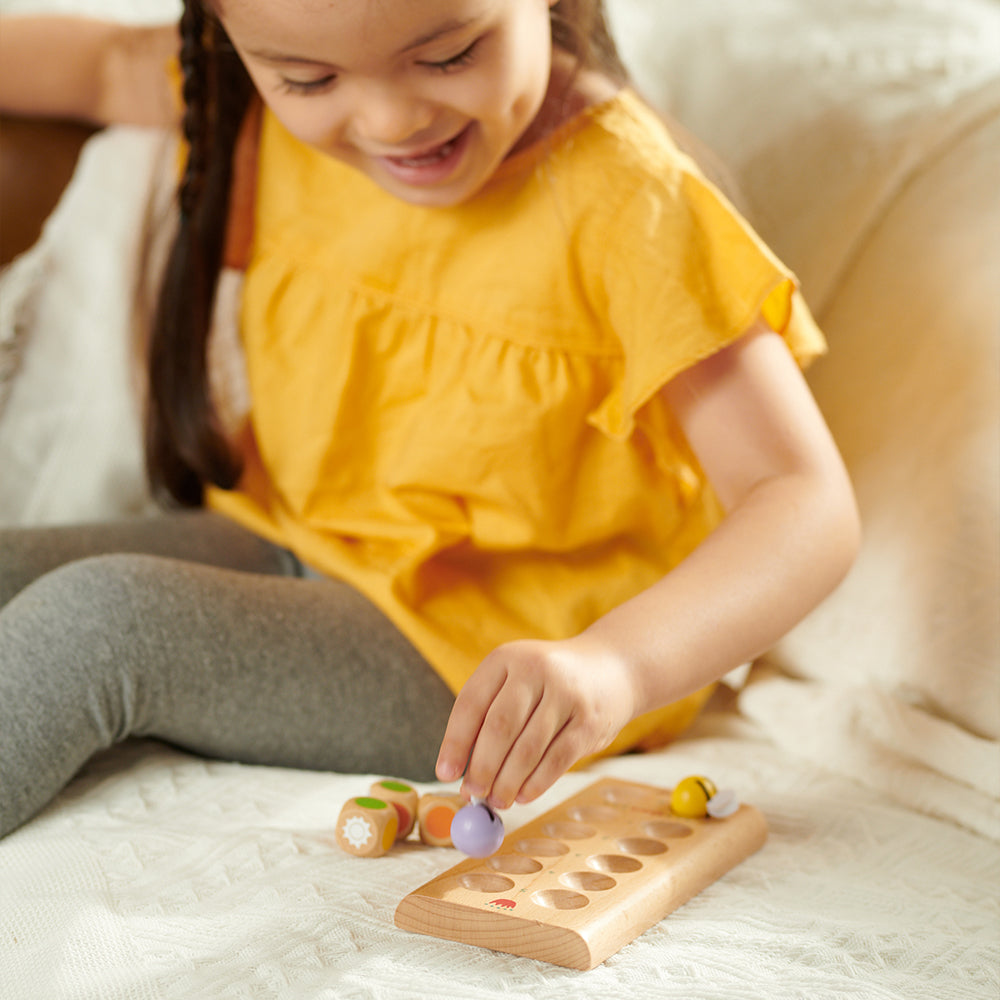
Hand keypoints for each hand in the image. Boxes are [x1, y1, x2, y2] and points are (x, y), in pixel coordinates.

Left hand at [435, 636, 637, 809]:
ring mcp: (567, 694)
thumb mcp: (516, 682)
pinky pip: (557, 759)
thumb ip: (488, 719)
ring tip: (497, 800)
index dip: (455, 742)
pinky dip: (537, 783)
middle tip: (473, 794)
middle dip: (482, 767)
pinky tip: (524, 795)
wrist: (611, 668)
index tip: (446, 774)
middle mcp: (536, 669)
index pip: (471, 703)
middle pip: (500, 726)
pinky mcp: (590, 720)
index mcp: (506, 658)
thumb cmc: (549, 684)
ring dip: (508, 781)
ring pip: (528, 747)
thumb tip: (462, 774)